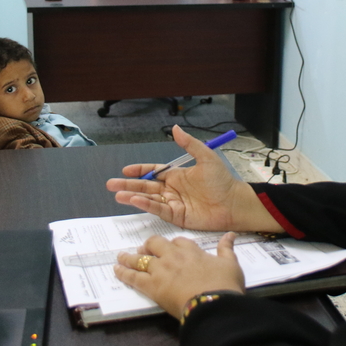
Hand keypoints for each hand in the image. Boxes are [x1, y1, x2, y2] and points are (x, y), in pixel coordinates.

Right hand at [105, 125, 283, 232]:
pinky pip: (159, 210)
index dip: (140, 171)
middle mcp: (173, 190)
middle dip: (129, 184)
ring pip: (149, 199)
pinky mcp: (177, 217)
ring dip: (133, 196)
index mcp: (178, 175)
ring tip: (118, 194)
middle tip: (111, 184)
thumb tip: (175, 128)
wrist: (234, 203)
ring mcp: (174, 204)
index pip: (154, 172)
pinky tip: (135, 200)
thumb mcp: (205, 157)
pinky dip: (147, 206)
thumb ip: (189, 144)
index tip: (125, 169)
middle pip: (146, 186)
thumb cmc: (222, 181)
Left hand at [115, 232, 244, 317]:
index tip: (171, 248)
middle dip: (149, 246)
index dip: (173, 245)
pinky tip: (116, 270)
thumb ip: (227, 249)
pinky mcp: (151, 286)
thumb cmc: (224, 284)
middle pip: (155, 244)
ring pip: (140, 259)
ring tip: (121, 257)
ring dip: (129, 257)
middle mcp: (173, 256)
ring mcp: (160, 270)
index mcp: (191, 250)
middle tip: (144, 250)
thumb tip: (230, 235)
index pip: (179, 241)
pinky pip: (133, 277)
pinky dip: (123, 272)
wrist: (213, 303)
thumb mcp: (231, 264)